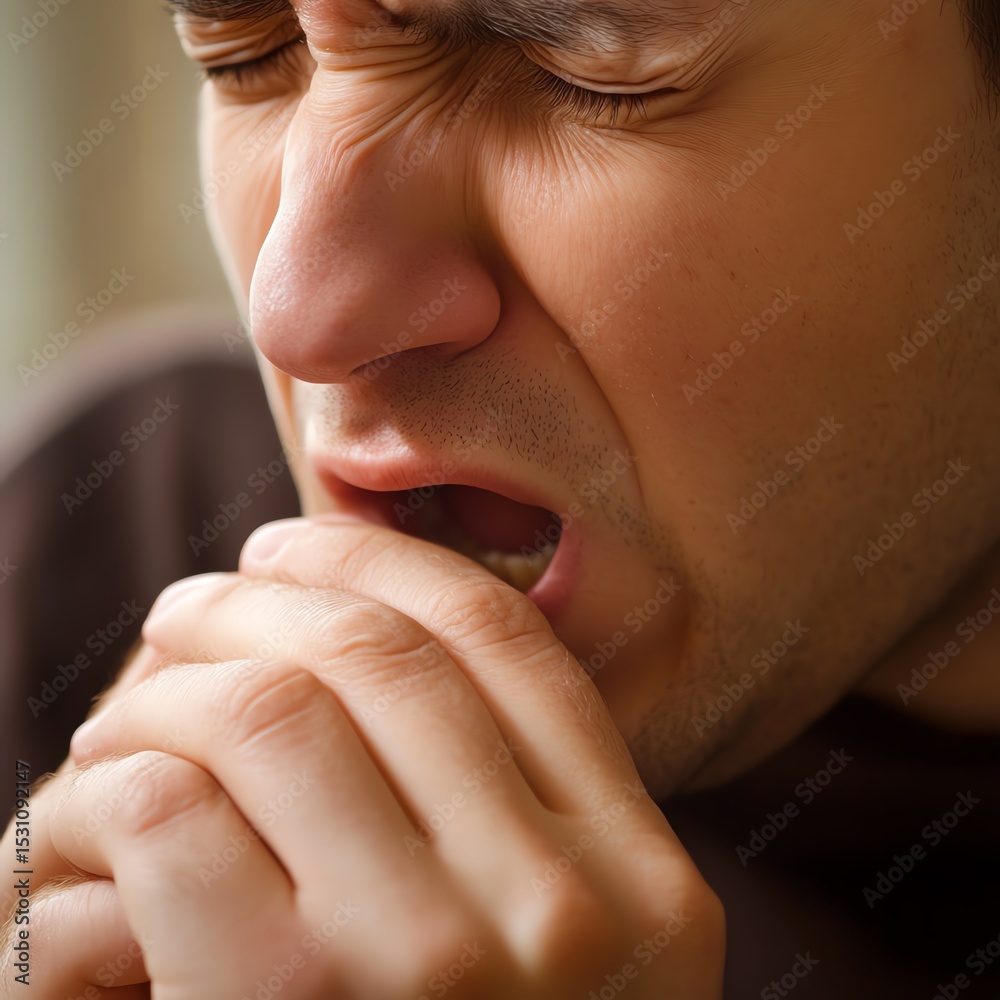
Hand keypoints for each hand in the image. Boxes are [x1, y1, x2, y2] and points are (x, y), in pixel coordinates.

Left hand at [20, 515, 724, 997]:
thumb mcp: (576, 954)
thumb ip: (522, 810)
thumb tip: (377, 633)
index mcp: (642, 879)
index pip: (505, 640)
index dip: (384, 563)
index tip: (300, 543)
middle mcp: (557, 910)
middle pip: (377, 655)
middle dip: (259, 595)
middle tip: (193, 600)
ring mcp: (426, 970)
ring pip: (265, 710)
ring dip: (169, 680)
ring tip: (133, 700)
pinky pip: (171, 811)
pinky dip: (115, 778)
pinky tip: (103, 798)